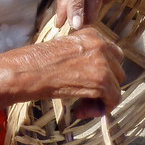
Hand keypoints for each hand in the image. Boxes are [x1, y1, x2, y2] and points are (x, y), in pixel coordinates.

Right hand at [0, 26, 125, 114]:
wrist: (27, 71)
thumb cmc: (38, 63)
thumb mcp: (66, 50)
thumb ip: (85, 57)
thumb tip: (98, 76)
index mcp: (92, 34)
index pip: (112, 55)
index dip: (104, 73)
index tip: (89, 84)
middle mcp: (100, 44)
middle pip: (118, 71)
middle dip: (105, 87)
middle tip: (85, 98)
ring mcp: (102, 62)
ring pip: (116, 86)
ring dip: (100, 100)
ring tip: (80, 107)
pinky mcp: (101, 80)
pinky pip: (113, 99)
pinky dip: (100, 109)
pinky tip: (80, 111)